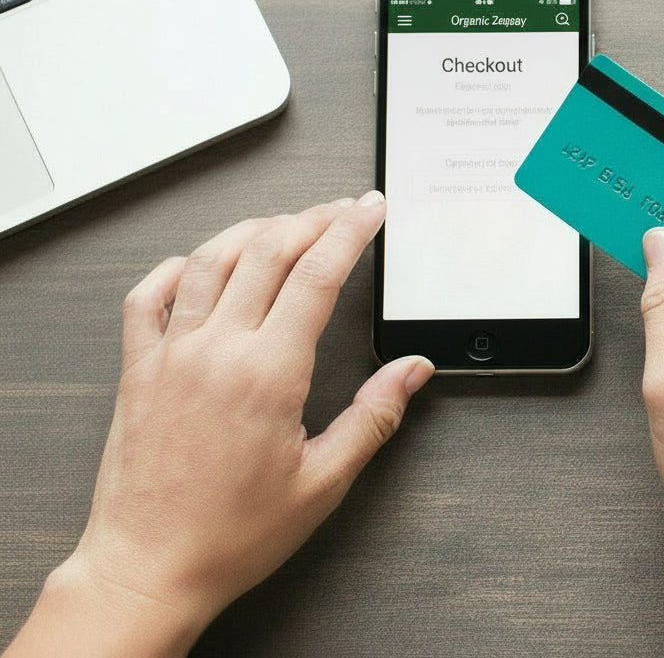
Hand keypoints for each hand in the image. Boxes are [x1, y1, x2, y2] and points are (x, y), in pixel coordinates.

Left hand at [5, 193, 432, 657]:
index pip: (317, 274)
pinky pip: (147, 296)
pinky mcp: (137, 370)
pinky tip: (196, 263)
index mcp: (268, 373)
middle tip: (340, 209)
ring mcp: (170, 355)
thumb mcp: (324, 481)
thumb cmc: (231, 535)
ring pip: (209, 260)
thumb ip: (374, 417)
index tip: (369, 211)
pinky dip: (175, 266)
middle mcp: (216, 351)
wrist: (150, 568)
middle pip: (267, 252)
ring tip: (283, 222)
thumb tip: (411, 371)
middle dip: (311, 219)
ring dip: (252, 230)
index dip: (350, 232)